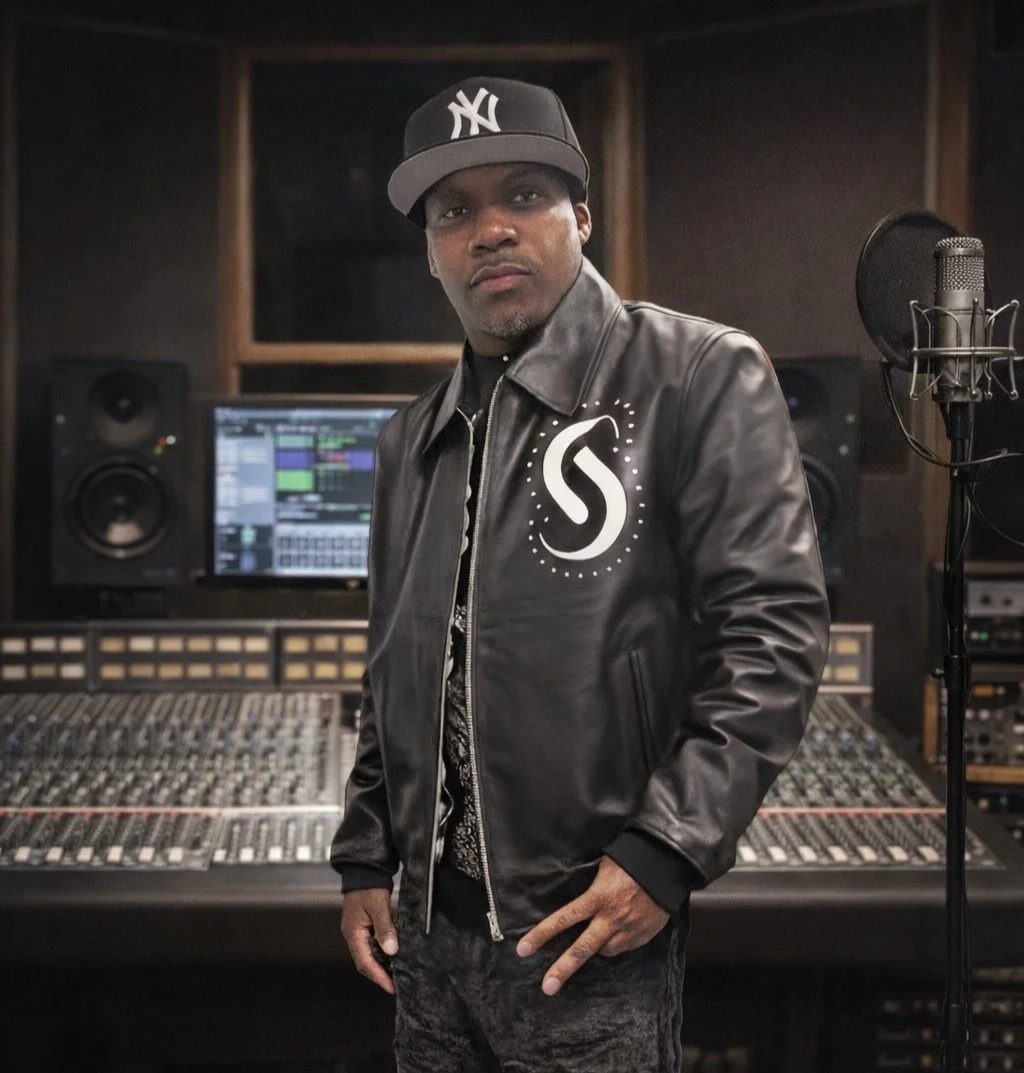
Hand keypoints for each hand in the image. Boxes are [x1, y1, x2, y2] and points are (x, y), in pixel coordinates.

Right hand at [340, 888, 398, 994]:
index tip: (391, 987)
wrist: (364, 871)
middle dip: (379, 975)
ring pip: (368, 955)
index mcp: (353, 933)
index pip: (364, 962)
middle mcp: (353, 935)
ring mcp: (357, 931)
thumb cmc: (368, 887)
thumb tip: (391, 950)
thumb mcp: (378, 907)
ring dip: (380, 965)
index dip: (378, 976)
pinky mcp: (364, 927)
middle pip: (365, 962)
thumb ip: (385, 928)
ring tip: (395, 974)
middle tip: (395, 985)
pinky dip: (381, 953)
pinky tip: (392, 956)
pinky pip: (371, 945)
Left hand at [515, 856, 669, 995]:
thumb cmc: (631, 860)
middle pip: (582, 948)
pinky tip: (621, 927)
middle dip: (563, 969)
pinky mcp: (643, 936)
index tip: (523, 949)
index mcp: (597, 897)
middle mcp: (611, 917)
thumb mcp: (604, 868)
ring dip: (598, 945)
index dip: (542, 934)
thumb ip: (591, 890)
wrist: (666, 865)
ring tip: (602, 928)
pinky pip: (623, 946)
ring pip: (604, 951)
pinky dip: (617, 942)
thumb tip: (578, 904)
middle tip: (547, 987)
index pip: (564, 919)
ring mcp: (628, 929)